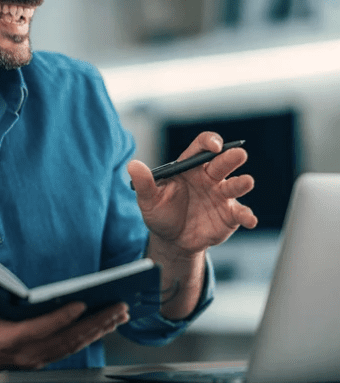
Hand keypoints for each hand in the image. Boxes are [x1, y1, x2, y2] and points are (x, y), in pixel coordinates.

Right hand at [0, 274, 129, 370]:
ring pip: (72, 346)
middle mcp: (25, 353)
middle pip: (66, 340)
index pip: (39, 329)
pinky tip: (103, 326)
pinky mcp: (39, 357)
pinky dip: (89, 337)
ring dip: (98, 330)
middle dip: (95, 323)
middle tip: (118, 308)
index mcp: (6, 339)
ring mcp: (34, 358)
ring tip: (119, 315)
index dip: (61, 318)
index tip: (80, 303)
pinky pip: (69, 349)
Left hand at [128, 131, 256, 256]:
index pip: (203, 147)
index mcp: (191, 167)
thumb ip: (144, 183)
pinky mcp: (229, 215)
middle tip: (239, 154)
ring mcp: (221, 196)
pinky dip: (247, 215)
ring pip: (236, 185)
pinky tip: (249, 219)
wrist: (172, 241)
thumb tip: (133, 165)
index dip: (210, 142)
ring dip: (242, 182)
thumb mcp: (149, 199)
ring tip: (246, 182)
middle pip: (223, 162)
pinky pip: (241, 213)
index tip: (214, 146)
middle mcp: (209, 178)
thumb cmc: (161, 214)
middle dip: (232, 156)